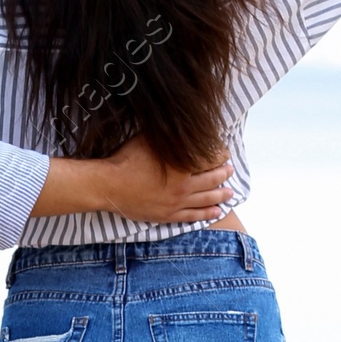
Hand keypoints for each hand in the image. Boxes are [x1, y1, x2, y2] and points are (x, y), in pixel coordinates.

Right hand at [101, 134, 232, 223]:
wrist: (109, 186)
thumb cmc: (127, 159)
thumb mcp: (148, 138)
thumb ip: (168, 135)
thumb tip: (181, 125)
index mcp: (182, 165)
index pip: (210, 159)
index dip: (220, 155)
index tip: (224, 152)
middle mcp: (184, 185)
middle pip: (211, 180)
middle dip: (223, 174)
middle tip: (230, 170)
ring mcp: (177, 203)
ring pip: (206, 199)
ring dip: (220, 195)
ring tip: (230, 192)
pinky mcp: (168, 215)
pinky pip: (192, 216)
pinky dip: (206, 214)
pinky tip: (216, 211)